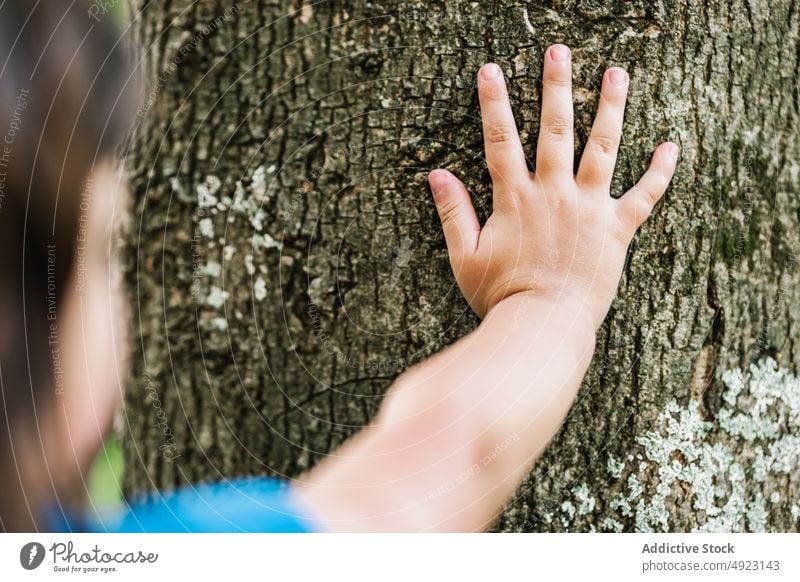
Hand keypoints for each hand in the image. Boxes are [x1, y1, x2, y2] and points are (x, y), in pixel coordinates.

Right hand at [428, 44, 677, 326]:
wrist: (543, 327)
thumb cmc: (500, 297)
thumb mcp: (465, 256)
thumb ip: (452, 213)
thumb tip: (435, 174)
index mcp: (516, 199)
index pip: (500, 140)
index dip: (494, 103)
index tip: (491, 71)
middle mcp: (554, 194)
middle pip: (556, 129)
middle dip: (556, 86)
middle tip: (558, 51)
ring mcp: (589, 209)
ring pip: (603, 147)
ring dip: (610, 107)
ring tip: (617, 72)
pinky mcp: (616, 231)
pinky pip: (644, 196)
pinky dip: (659, 171)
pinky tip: (670, 145)